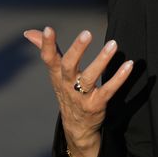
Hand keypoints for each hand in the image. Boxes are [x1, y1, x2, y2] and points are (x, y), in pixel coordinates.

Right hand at [24, 26, 133, 156]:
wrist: (76, 127)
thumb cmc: (67, 92)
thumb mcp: (56, 74)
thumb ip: (47, 51)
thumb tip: (29, 32)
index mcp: (57, 75)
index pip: (48, 59)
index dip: (46, 45)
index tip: (48, 29)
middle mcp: (67, 85)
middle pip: (68, 66)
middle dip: (77, 50)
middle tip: (87, 33)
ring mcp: (81, 96)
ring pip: (90, 77)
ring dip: (102, 60)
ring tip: (113, 44)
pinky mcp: (96, 104)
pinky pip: (108, 90)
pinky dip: (119, 78)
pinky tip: (129, 65)